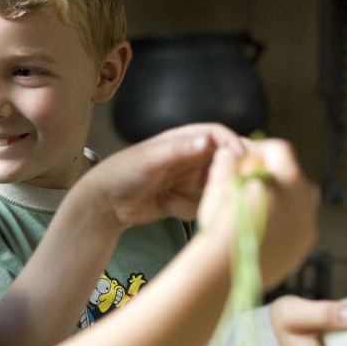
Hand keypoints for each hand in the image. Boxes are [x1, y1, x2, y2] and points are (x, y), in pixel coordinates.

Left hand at [84, 123, 244, 228]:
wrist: (104, 204)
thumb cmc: (122, 172)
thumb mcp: (150, 159)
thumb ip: (178, 151)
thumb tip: (208, 141)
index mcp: (183, 140)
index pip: (217, 136)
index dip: (232, 144)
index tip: (242, 159)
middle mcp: (190, 159)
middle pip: (223, 161)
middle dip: (228, 173)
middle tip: (234, 185)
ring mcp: (187, 181)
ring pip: (214, 187)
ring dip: (205, 195)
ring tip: (179, 195)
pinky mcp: (183, 202)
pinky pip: (199, 207)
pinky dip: (185, 209)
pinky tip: (164, 205)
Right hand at [197, 138, 319, 288]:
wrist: (223, 270)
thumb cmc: (221, 225)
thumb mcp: (219, 185)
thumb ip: (227, 163)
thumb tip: (229, 154)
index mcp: (287, 179)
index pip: (280, 150)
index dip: (260, 148)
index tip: (246, 157)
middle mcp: (304, 201)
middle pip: (293, 177)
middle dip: (273, 177)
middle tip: (249, 184)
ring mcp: (306, 228)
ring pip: (297, 205)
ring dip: (280, 202)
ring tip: (254, 210)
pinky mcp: (301, 250)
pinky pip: (295, 230)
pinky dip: (281, 227)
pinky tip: (259, 232)